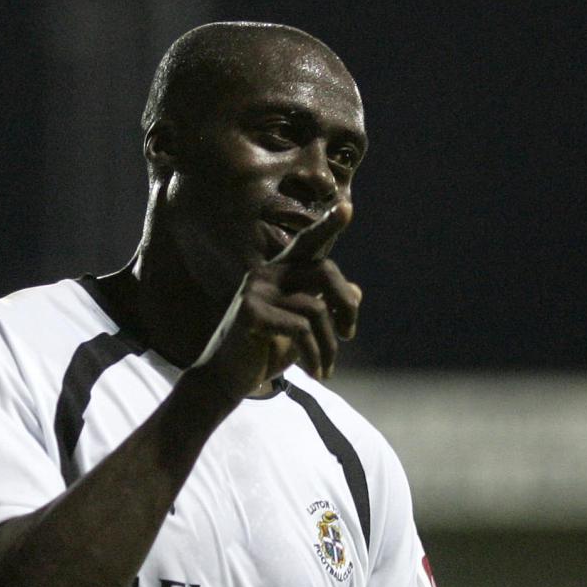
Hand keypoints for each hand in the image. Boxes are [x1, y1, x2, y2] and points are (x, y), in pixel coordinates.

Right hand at [191, 202, 361, 400]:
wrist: (229, 379)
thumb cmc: (266, 352)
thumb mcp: (302, 331)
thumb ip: (326, 308)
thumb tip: (358, 291)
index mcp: (279, 272)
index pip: (307, 244)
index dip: (327, 226)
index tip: (346, 207)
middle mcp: (266, 273)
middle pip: (324, 273)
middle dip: (346, 306)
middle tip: (349, 336)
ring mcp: (256, 289)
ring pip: (316, 308)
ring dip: (329, 345)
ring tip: (327, 368)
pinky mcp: (250, 311)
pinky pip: (301, 329)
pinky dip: (315, 355)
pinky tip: (314, 371)